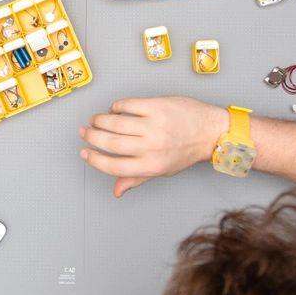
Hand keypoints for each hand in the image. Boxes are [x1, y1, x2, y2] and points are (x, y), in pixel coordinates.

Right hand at [79, 96, 228, 197]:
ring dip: (100, 121)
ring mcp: (154, 124)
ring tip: (96, 120)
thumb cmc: (188, 151)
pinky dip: (116, 106)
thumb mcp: (162, 170)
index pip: (114, 166)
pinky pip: (128, 105)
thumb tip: (116, 190)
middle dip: (92, 137)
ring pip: (116, 122)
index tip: (85, 153)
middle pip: (111, 143)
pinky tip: (114, 109)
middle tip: (84, 132)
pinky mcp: (157, 106)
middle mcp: (152, 146)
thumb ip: (136, 178)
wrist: (211, 131)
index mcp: (152, 165)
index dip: (94, 160)